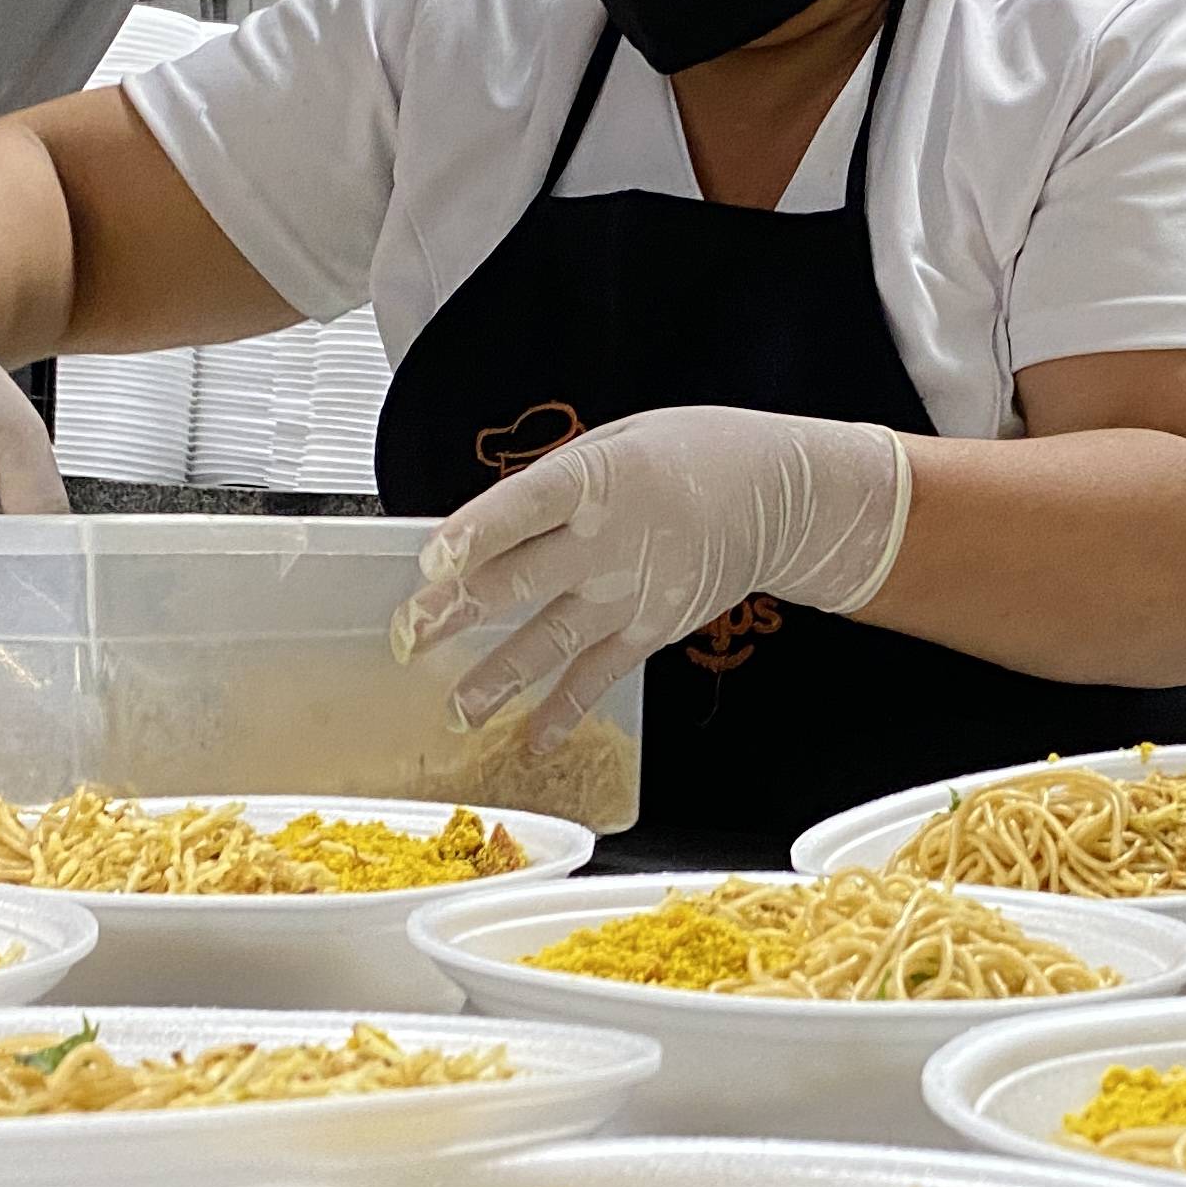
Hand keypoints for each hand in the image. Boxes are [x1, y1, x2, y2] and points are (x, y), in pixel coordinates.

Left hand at [393, 405, 911, 735]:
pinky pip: (597, 678)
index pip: (525, 509)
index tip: (433, 562)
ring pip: (550, 643)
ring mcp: (627, 594)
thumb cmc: (688, 458)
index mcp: (595, 481)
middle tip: (409, 637)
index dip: (477, 535)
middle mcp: (607, 542)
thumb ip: (550, 490)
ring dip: (498, 679)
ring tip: (456, 710)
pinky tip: (533, 742)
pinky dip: (565, 714)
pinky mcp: (647, 631)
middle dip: (458, 613)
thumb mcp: (615, 444)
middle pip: (519, 582)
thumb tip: (482, 534)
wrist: (776, 497)